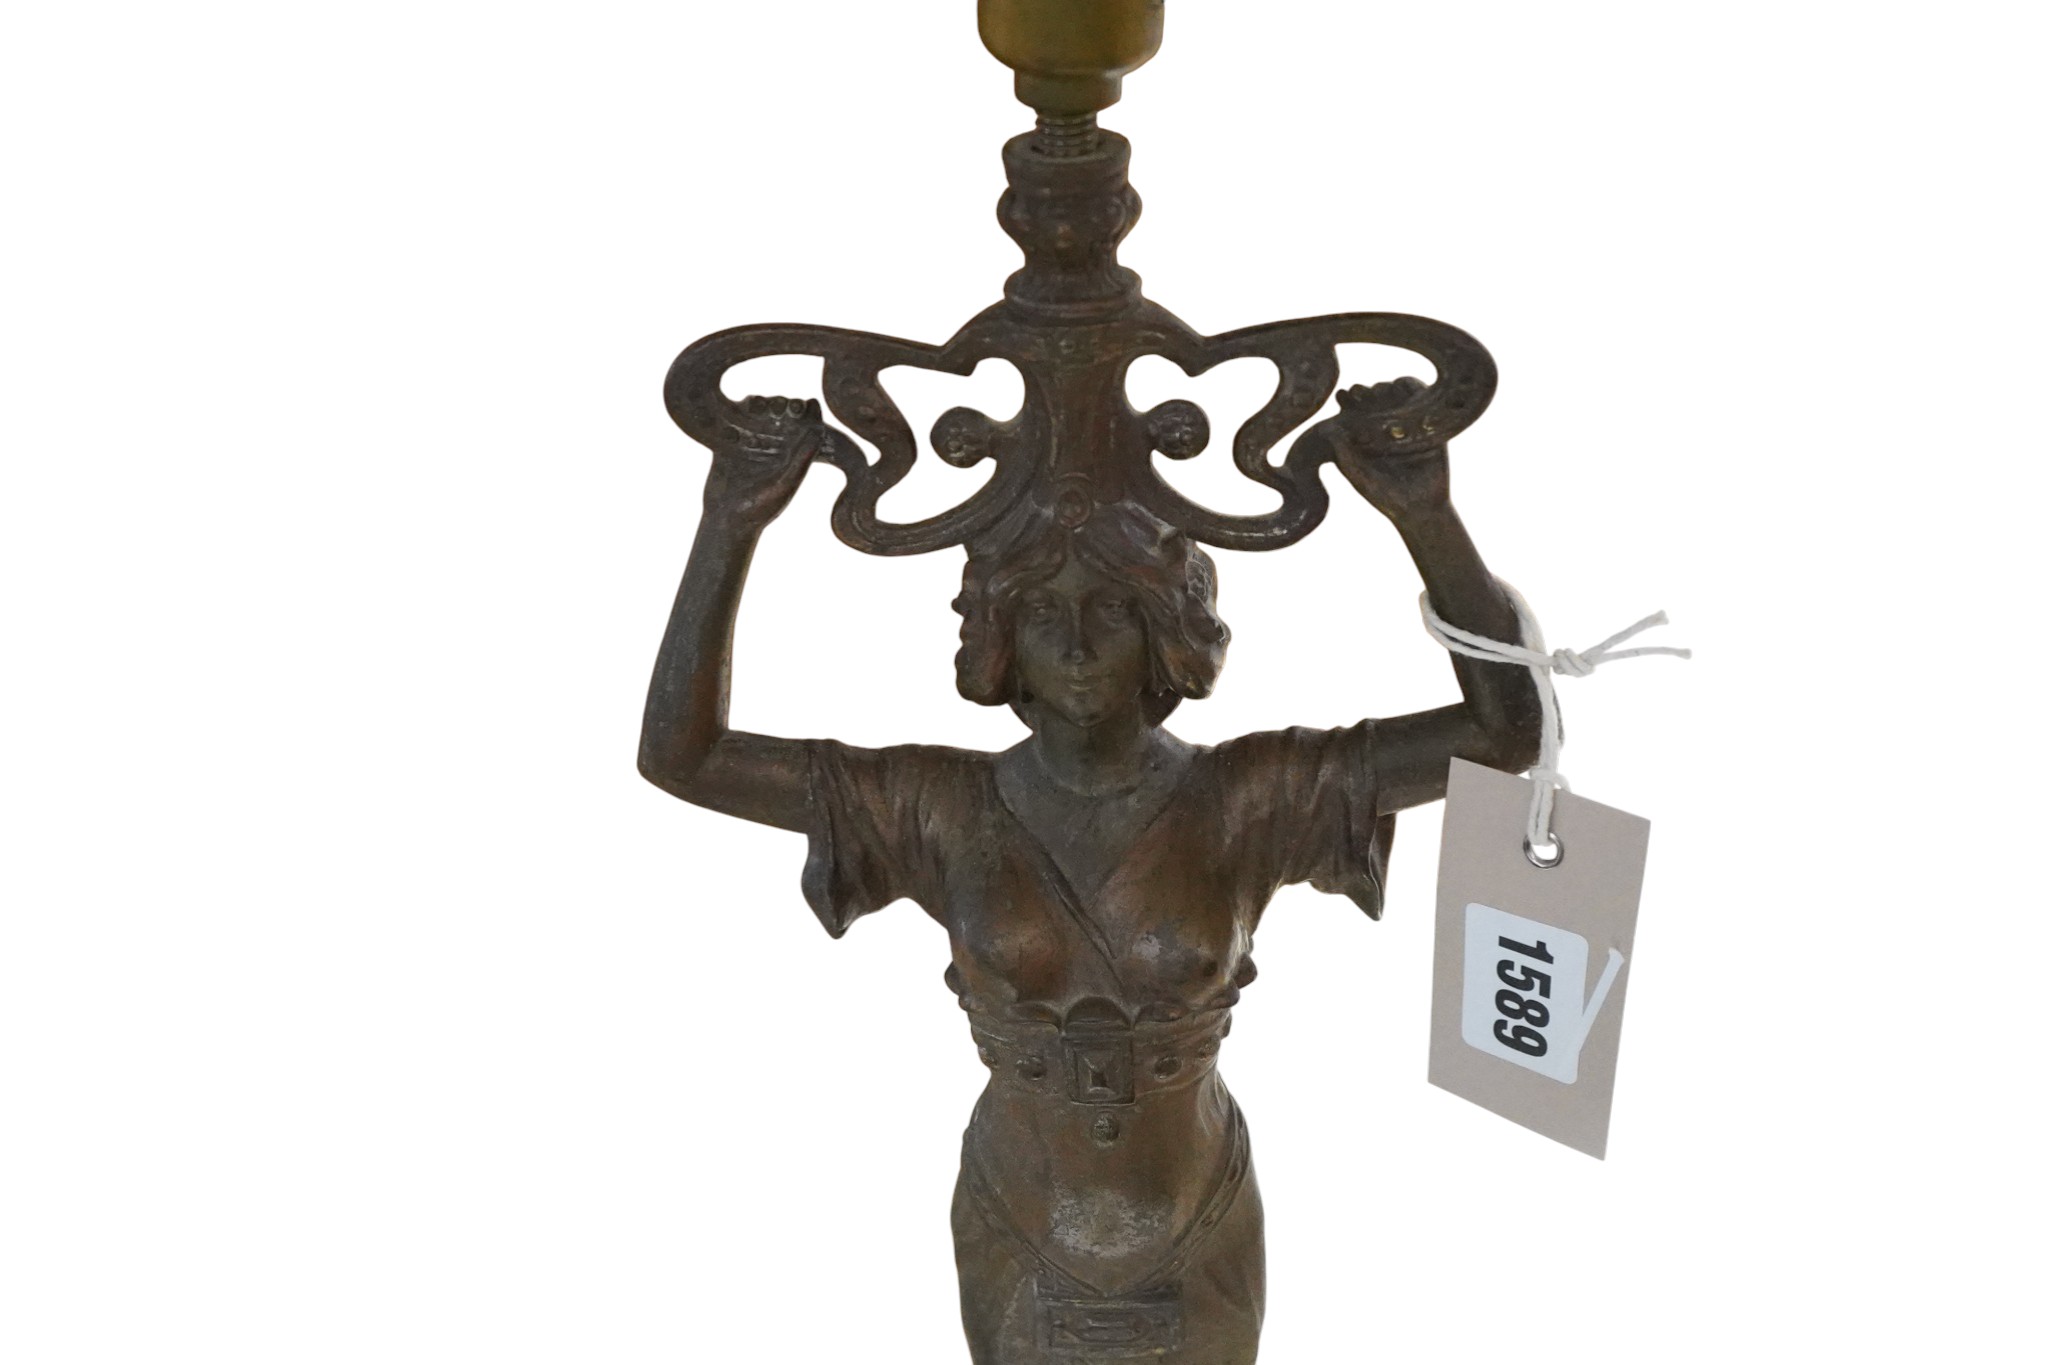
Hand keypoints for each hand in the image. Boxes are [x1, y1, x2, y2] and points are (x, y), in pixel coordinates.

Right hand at [704, 395, 830, 528]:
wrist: (727, 520)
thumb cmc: (762, 508)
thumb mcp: (787, 483)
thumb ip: (802, 458)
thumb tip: (819, 429)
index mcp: (792, 453)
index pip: (804, 424)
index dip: (807, 411)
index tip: (804, 404)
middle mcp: (774, 444)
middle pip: (780, 413)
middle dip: (782, 404)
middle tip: (780, 405)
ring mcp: (750, 441)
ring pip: (757, 412)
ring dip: (760, 403)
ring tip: (761, 404)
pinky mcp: (728, 442)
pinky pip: (733, 419)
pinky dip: (737, 409)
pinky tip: (741, 406)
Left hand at [1327, 377, 1450, 523]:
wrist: (1420, 509)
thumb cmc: (1385, 497)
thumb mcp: (1361, 478)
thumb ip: (1345, 457)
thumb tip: (1328, 430)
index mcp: (1364, 436)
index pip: (1353, 411)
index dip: (1348, 401)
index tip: (1343, 396)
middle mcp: (1384, 427)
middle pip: (1374, 400)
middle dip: (1366, 392)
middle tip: (1359, 391)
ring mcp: (1406, 424)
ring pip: (1396, 395)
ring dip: (1388, 387)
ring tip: (1382, 390)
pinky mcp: (1428, 424)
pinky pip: (1422, 399)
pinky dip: (1414, 388)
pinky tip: (1404, 387)